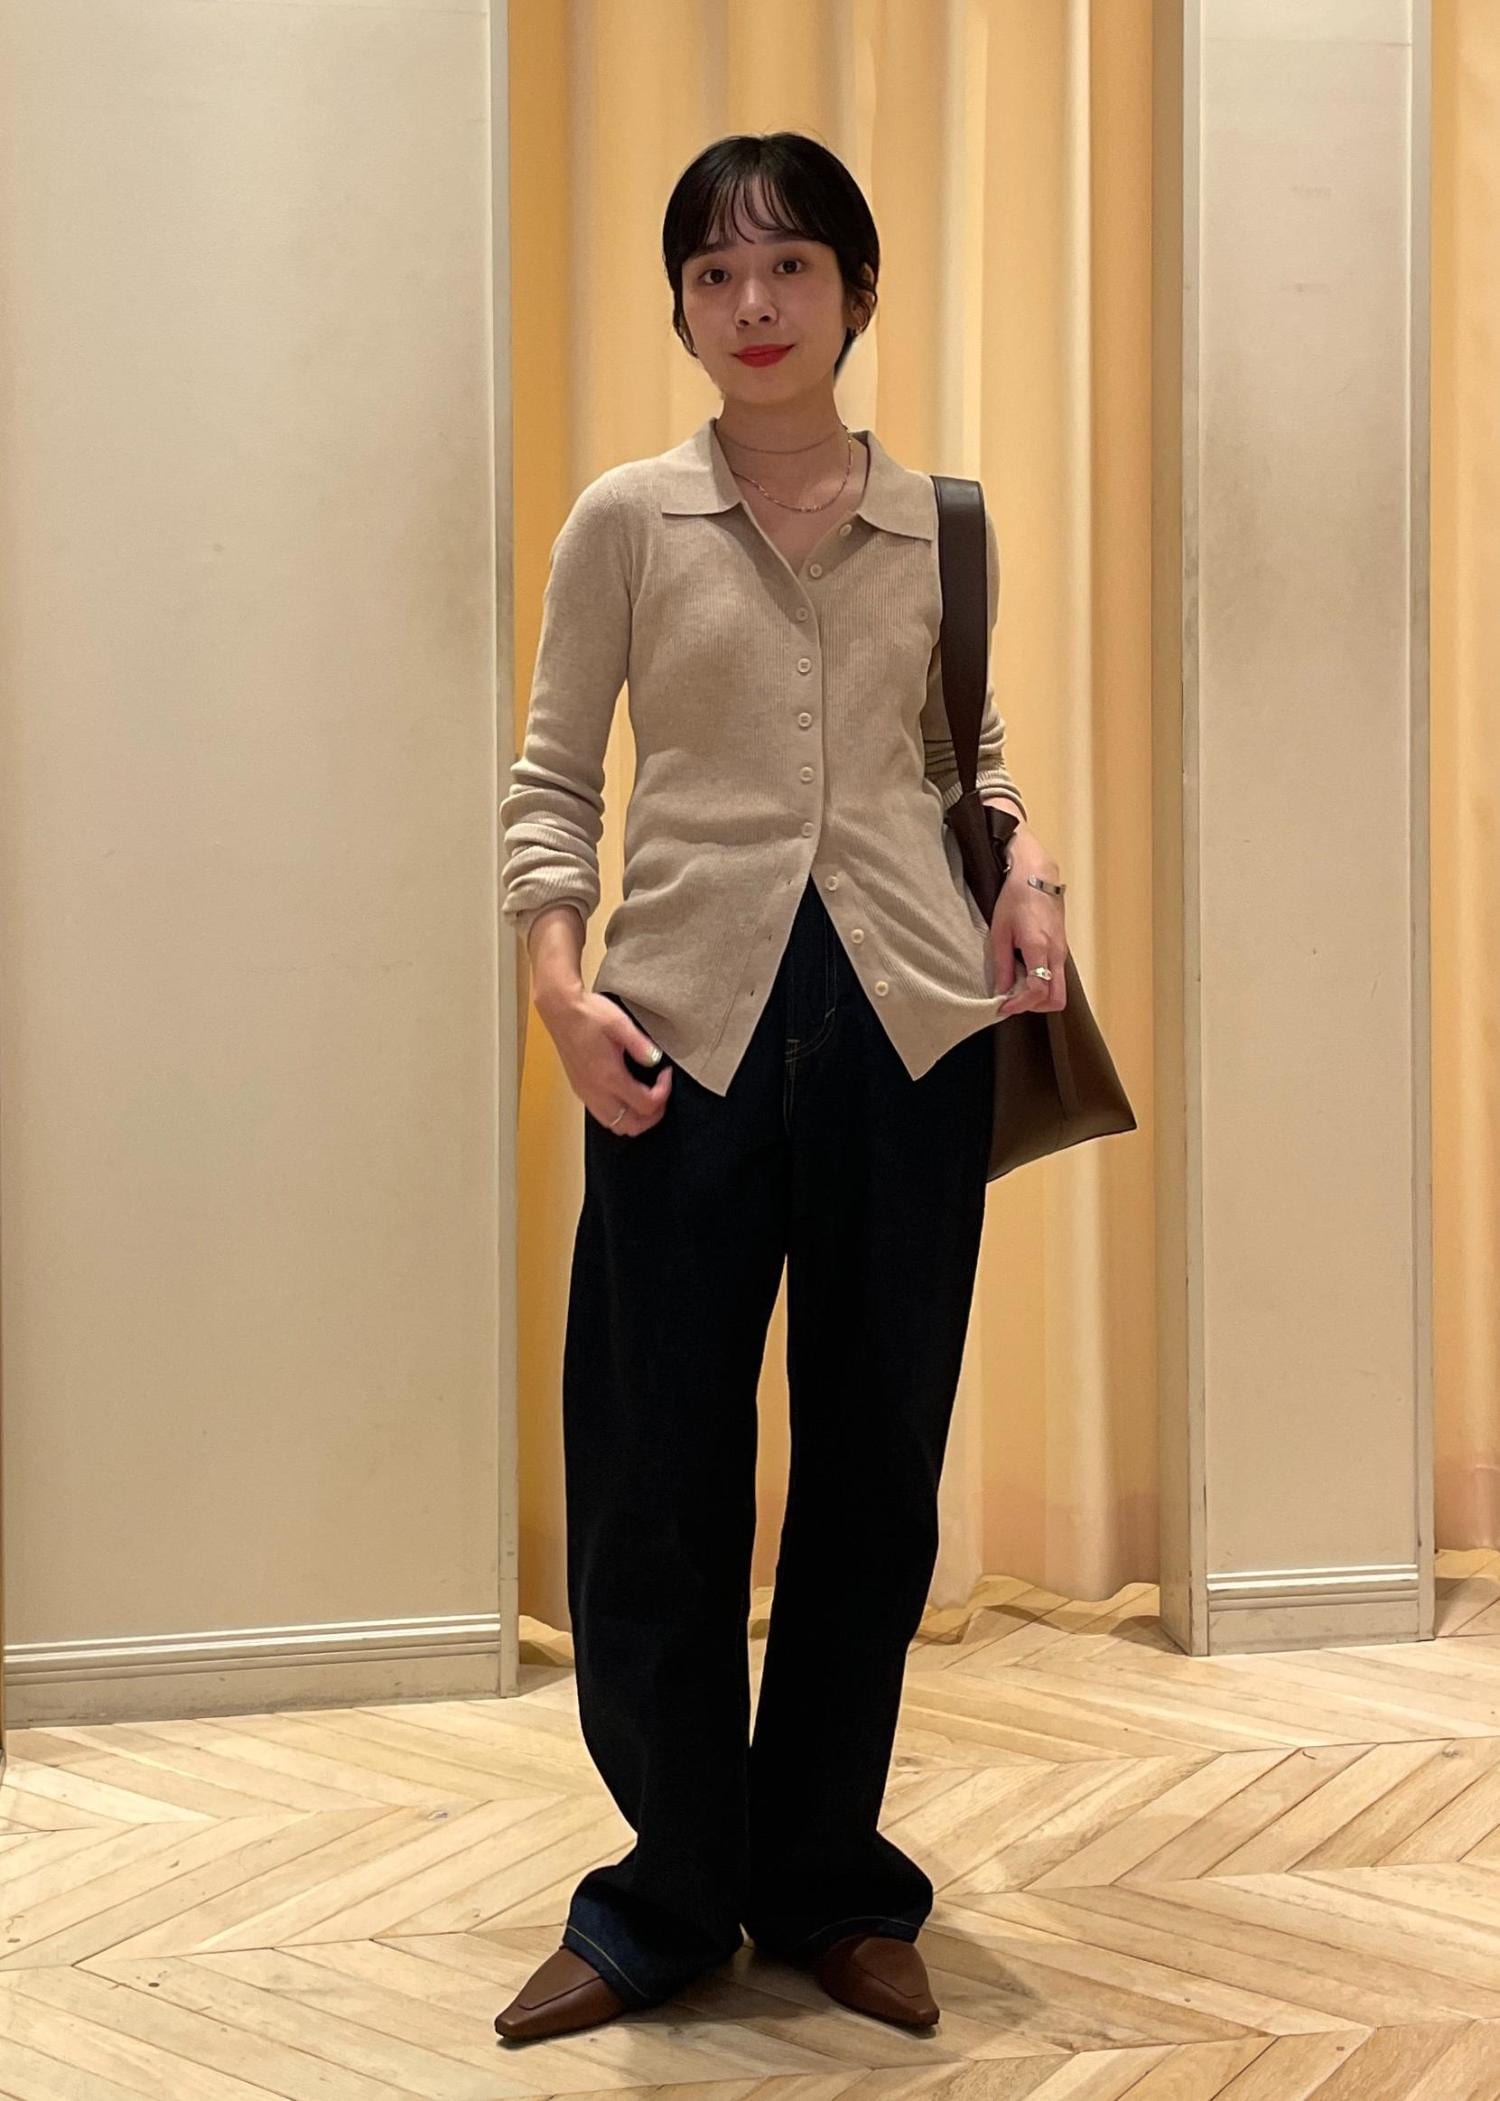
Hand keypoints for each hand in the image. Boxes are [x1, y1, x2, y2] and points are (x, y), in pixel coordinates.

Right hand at [539, 987, 673, 1134]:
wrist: (561, 1010)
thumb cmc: (587, 1014)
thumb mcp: (620, 1024)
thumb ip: (640, 1044)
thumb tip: (655, 1059)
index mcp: (610, 1076)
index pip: (645, 1105)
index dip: (664, 1094)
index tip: (665, 1076)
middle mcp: (596, 1090)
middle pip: (630, 1125)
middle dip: (652, 1116)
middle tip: (661, 1095)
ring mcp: (586, 1092)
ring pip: (614, 1125)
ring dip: (634, 1119)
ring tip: (645, 1100)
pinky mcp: (579, 1089)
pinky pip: (601, 1116)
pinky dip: (619, 1115)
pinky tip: (624, 1097)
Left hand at [990, 834, 1067, 1018]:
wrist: (1038, 875)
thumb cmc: (1016, 898)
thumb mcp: (1000, 931)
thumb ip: (1002, 964)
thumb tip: (1001, 991)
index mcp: (1039, 948)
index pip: (1038, 990)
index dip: (1020, 1004)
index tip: (1003, 1006)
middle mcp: (1056, 953)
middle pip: (1056, 999)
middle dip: (1034, 1007)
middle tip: (1013, 999)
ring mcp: (1062, 951)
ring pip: (1059, 990)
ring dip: (1039, 997)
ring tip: (1016, 986)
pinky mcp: (1062, 948)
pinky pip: (1057, 976)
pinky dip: (1043, 983)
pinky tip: (1024, 972)